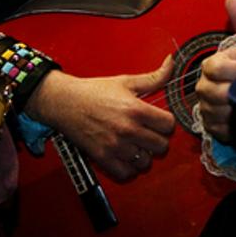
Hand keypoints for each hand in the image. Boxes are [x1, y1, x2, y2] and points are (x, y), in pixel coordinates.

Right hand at [23, 56, 176, 181]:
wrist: (65, 102)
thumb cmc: (93, 92)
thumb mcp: (126, 81)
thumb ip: (153, 77)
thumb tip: (170, 63)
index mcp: (136, 109)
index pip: (168, 125)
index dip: (166, 122)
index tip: (159, 121)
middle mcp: (128, 129)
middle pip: (161, 146)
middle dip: (158, 139)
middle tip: (149, 133)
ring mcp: (116, 146)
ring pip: (146, 162)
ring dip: (144, 154)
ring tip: (137, 145)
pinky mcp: (103, 157)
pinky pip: (126, 173)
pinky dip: (129, 168)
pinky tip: (126, 157)